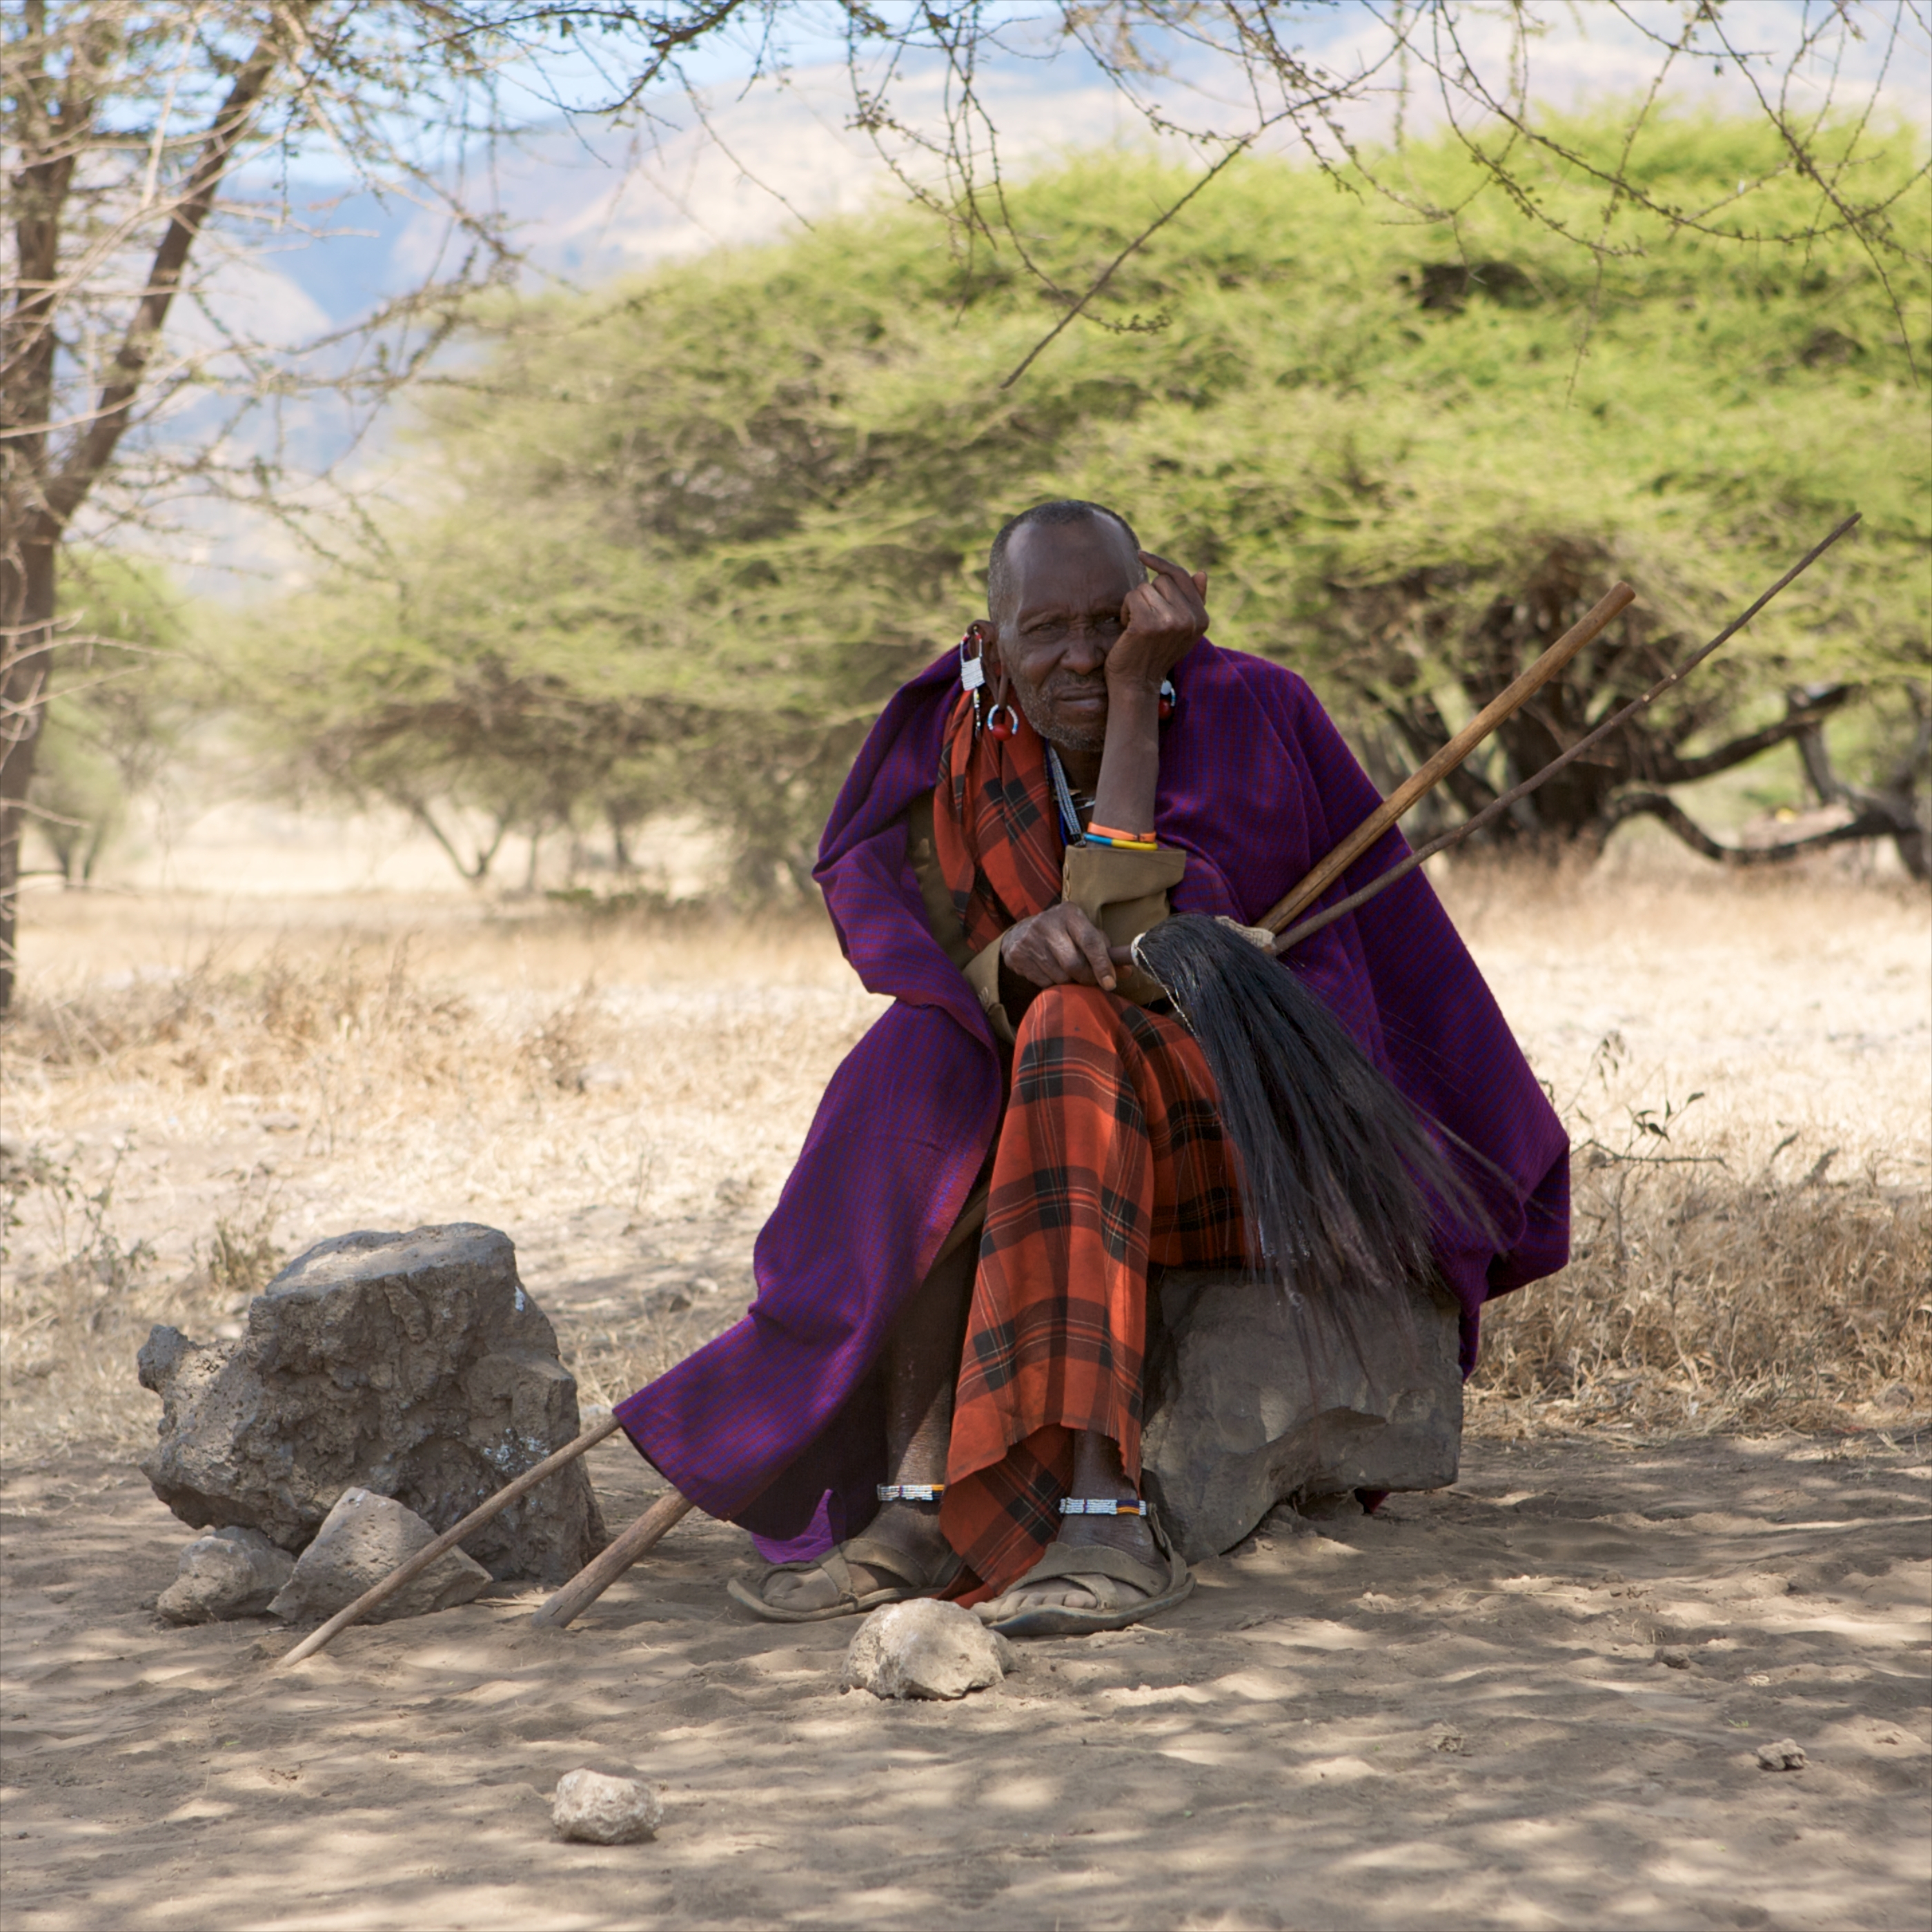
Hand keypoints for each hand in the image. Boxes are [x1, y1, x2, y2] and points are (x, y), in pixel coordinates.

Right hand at [1000, 904, 1117, 993]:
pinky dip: (1054, 984)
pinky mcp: (1017, 956)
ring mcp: (1029, 940)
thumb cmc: (1062, 933)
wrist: (1020, 932)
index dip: (1102, 964)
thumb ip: (1103, 949)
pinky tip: (1052, 972)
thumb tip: (1125, 972)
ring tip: (1070, 973)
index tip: (1111, 982)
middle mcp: (1046, 924)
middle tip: (1093, 982)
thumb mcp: (1081, 930)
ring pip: (1059, 977)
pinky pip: (1044, 983)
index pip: (1089, 941)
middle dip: (1088, 978)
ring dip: (1070, 982)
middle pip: (1074, 964)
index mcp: (1068, 914)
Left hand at [1105, 550, 1207, 697]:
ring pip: (1145, 588)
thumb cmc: (1154, 655)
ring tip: (1137, 627)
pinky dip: (1125, 611)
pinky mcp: (1148, 624)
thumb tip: (1201, 572)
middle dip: (1148, 595)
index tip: (1141, 555)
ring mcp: (1170, 621)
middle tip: (1145, 619)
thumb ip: (1193, 603)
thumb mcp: (1181, 630)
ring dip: (1134, 604)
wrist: (1137, 685)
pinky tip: (1127, 629)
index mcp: (1201, 619)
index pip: (1182, 576)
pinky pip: (1132, 597)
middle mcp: (1190, 619)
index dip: (1161, 563)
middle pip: (1162, 580)